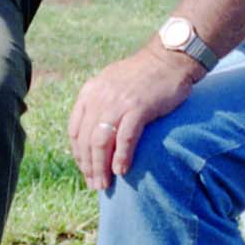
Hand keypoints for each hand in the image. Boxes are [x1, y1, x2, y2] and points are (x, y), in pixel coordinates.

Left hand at [68, 43, 202, 190]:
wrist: (169, 59)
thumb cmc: (144, 76)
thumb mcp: (112, 85)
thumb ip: (101, 105)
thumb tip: (96, 136)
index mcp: (90, 92)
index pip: (75, 130)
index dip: (78, 154)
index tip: (86, 171)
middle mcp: (99, 97)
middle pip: (85, 139)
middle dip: (88, 166)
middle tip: (96, 185)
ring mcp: (118, 102)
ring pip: (100, 141)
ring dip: (101, 166)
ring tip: (105, 184)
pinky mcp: (139, 107)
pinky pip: (125, 137)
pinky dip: (122, 156)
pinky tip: (122, 170)